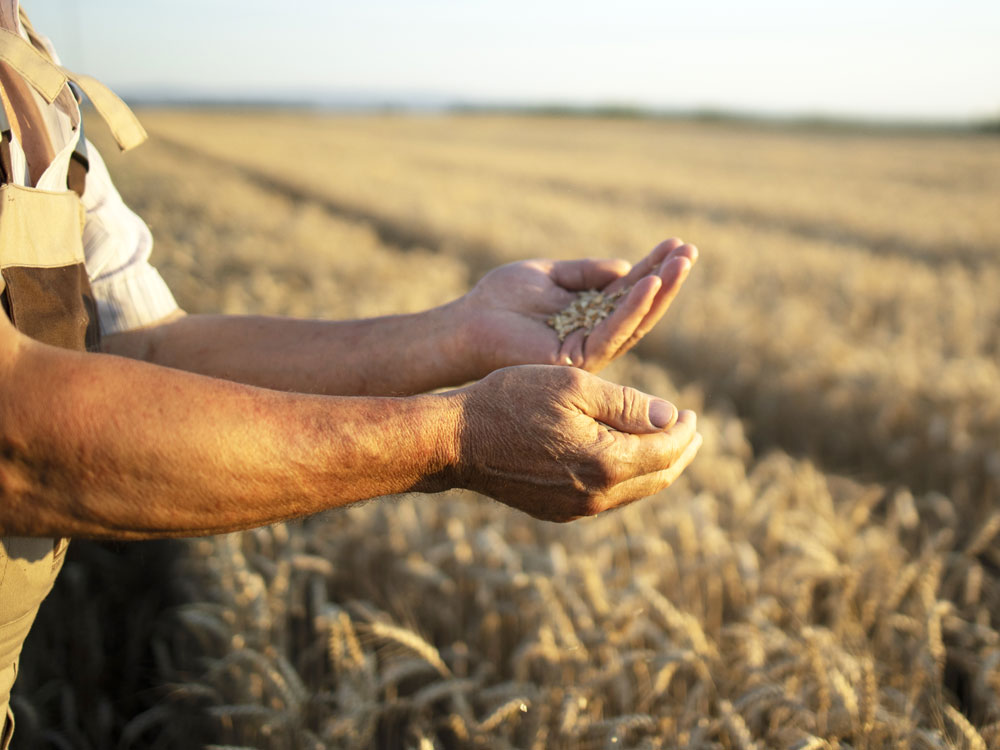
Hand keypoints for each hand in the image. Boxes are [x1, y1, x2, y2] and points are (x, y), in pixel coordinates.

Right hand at [449, 365, 700, 521]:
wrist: (456, 441)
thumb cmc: (512, 401)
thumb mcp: (574, 386)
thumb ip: (627, 404)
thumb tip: (671, 418)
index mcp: (606, 462)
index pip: (666, 450)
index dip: (685, 431)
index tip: (693, 413)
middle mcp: (597, 496)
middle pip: (657, 478)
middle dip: (680, 453)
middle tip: (693, 432)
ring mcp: (575, 509)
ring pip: (635, 492)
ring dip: (656, 468)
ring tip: (666, 446)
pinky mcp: (557, 511)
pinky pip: (608, 498)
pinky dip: (627, 478)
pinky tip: (625, 460)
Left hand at [460, 238, 697, 375]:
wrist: (467, 324)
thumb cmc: (501, 299)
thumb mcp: (549, 274)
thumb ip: (585, 271)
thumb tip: (626, 267)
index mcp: (589, 314)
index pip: (630, 291)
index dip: (654, 267)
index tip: (677, 244)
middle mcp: (594, 334)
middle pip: (641, 308)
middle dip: (667, 280)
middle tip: (690, 251)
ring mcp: (588, 350)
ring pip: (634, 321)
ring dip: (659, 291)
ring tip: (681, 263)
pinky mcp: (577, 359)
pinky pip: (612, 332)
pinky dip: (632, 308)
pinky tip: (649, 284)